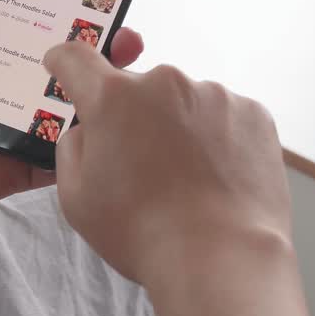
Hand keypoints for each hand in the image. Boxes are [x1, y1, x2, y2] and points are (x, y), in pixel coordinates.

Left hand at [0, 0, 143, 222]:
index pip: (38, 26)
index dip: (70, 11)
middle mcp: (6, 88)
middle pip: (63, 67)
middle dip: (99, 51)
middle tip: (129, 37)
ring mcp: (13, 129)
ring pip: (66, 111)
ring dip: (98, 96)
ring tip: (126, 78)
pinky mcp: (13, 169)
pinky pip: (53, 158)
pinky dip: (80, 145)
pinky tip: (105, 128)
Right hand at [42, 42, 290, 285]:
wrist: (222, 258)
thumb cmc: (141, 232)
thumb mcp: (77, 197)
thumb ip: (73, 147)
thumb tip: (88, 129)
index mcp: (113, 98)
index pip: (76, 57)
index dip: (64, 61)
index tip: (62, 66)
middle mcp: (164, 82)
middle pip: (137, 88)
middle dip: (133, 116)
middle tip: (141, 164)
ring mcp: (214, 94)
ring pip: (183, 102)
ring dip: (178, 127)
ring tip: (186, 180)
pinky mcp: (253, 112)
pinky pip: (223, 116)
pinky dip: (217, 138)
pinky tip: (216, 177)